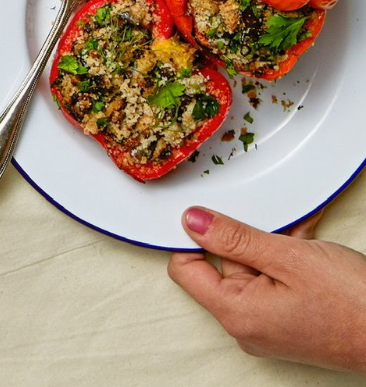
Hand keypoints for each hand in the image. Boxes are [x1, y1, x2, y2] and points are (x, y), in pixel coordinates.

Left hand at [168, 206, 365, 370]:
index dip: (191, 236)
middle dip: (244, 235)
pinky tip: (304, 237)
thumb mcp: (289, 258)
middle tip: (267, 218)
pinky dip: (287, 256)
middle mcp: (247, 324)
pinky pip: (274, 278)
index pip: (185, 268)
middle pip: (221, 264)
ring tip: (295, 229)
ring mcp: (269, 323)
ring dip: (271, 242)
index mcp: (236, 313)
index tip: (206, 210)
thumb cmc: (354, 305)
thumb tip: (191, 220)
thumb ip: (234, 237)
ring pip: (253, 266)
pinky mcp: (289, 319)